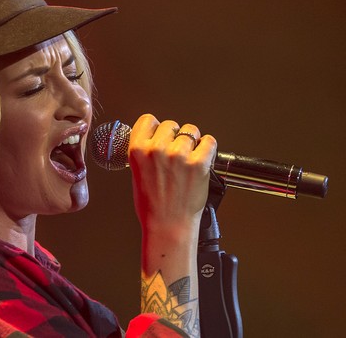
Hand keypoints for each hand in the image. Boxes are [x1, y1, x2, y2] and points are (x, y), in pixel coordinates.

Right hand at [128, 114, 216, 233]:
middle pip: (171, 125)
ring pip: (191, 131)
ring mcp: (178, 155)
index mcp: (138, 150)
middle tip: (177, 153)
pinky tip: (202, 159)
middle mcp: (157, 149)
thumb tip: (153, 140)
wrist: (168, 226)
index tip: (160, 133)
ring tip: (189, 159)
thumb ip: (144, 154)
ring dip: (192, 142)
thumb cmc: (152, 207)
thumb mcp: (136, 175)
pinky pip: (209, 142)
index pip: (148, 120)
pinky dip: (208, 148)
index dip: (156, 127)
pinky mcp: (198, 163)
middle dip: (175, 136)